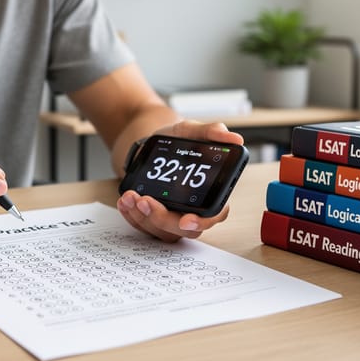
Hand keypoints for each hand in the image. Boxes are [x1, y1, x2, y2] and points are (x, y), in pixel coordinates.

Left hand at [116, 121, 243, 241]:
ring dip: (143, 217)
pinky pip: (144, 226)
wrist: (150, 145)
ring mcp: (172, 216)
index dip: (202, 221)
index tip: (186, 220)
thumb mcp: (190, 130)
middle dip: (162, 218)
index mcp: (210, 192)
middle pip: (184, 229)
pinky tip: (124, 202)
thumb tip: (234, 137)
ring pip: (161, 230)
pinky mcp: (153, 218)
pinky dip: (131, 216)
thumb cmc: (176, 141)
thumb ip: (210, 132)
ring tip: (131, 197)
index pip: (214, 214)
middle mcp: (192, 208)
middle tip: (145, 201)